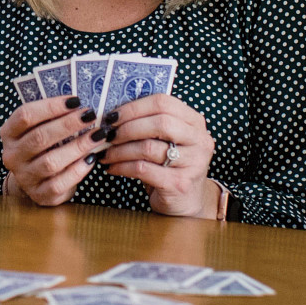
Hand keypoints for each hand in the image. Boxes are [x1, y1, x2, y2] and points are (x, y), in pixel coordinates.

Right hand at [0, 96, 102, 205]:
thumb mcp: (39, 129)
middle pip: (39, 137)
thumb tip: (80, 104)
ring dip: (77, 146)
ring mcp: (24, 177)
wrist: (36, 181)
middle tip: (90, 115)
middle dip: (67, 124)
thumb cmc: (43, 147)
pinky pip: (59, 183)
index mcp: (9, 133)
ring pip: (51, 161)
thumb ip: (52, 117)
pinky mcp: (40, 195)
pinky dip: (78, 170)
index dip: (50, 106)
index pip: (25, 116)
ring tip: (97, 135)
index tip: (75, 100)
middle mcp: (12, 156)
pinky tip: (91, 158)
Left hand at [99, 94, 216, 217]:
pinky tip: (112, 168)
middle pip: (159, 123)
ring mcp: (193, 163)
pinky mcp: (180, 183)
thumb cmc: (169, 166)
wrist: (185, 202)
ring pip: (148, 148)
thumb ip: (148, 124)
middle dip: (127, 128)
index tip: (112, 116)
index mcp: (194, 122)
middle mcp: (199, 140)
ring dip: (120, 150)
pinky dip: (122, 167)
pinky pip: (143, 169)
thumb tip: (112, 115)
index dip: (134, 107)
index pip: (163, 102)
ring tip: (106, 154)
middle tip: (107, 135)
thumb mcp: (165, 141)